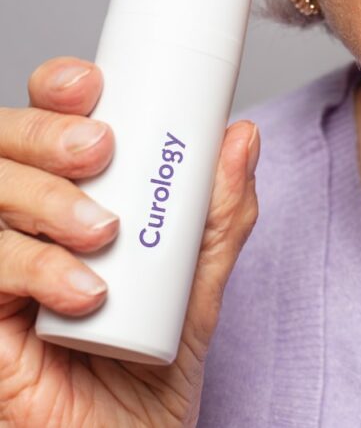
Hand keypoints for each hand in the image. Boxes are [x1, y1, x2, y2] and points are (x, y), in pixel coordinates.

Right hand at [0, 56, 259, 426]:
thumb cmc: (150, 367)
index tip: (92, 86)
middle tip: (98, 149)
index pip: (45, 118)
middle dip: (43, 130)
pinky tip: (83, 288)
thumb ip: (219, 216)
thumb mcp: (197, 283)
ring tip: (104, 231)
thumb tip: (242, 138)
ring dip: (43, 198)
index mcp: (71, 194)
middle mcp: (24, 219)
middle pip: (3, 141)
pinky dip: (32, 268)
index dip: (56, 88)